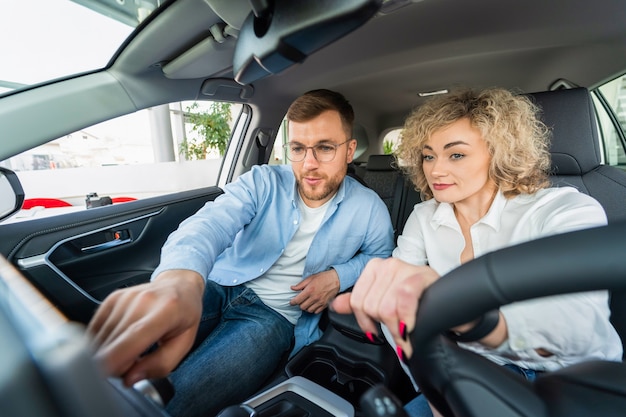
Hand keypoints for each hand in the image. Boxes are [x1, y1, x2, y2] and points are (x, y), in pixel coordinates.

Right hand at [87, 269, 204, 385]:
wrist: (179, 285)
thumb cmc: (184, 315)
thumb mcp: (184, 343)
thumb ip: (160, 365)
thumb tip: (130, 378)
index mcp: (166, 311)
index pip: (133, 337)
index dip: (115, 359)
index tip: (105, 377)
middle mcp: (142, 301)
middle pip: (113, 342)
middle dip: (117, 364)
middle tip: (134, 364)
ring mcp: (124, 298)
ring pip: (101, 338)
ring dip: (109, 354)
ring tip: (130, 351)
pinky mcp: (111, 299)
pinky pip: (95, 330)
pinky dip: (103, 343)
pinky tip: (119, 342)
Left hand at [290, 269, 339, 313]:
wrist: (336, 279)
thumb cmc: (324, 277)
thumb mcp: (310, 278)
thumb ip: (301, 284)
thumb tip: (293, 288)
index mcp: (309, 290)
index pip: (297, 300)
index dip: (292, 302)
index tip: (291, 302)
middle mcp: (314, 298)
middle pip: (302, 307)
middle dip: (299, 304)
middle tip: (300, 300)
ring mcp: (320, 302)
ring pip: (308, 310)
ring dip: (306, 307)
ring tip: (307, 302)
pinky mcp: (325, 305)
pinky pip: (316, 312)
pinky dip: (313, 309)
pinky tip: (313, 305)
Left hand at [330, 258, 438, 357]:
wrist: (451, 298)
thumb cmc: (418, 298)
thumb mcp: (386, 298)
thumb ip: (359, 302)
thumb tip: (335, 305)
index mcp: (374, 268)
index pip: (356, 301)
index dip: (365, 322)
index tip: (376, 331)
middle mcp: (387, 265)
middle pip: (370, 307)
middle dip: (385, 326)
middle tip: (398, 332)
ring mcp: (404, 269)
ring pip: (386, 308)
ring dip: (397, 329)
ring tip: (406, 335)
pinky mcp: (420, 276)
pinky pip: (404, 301)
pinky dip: (406, 321)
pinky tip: (411, 328)